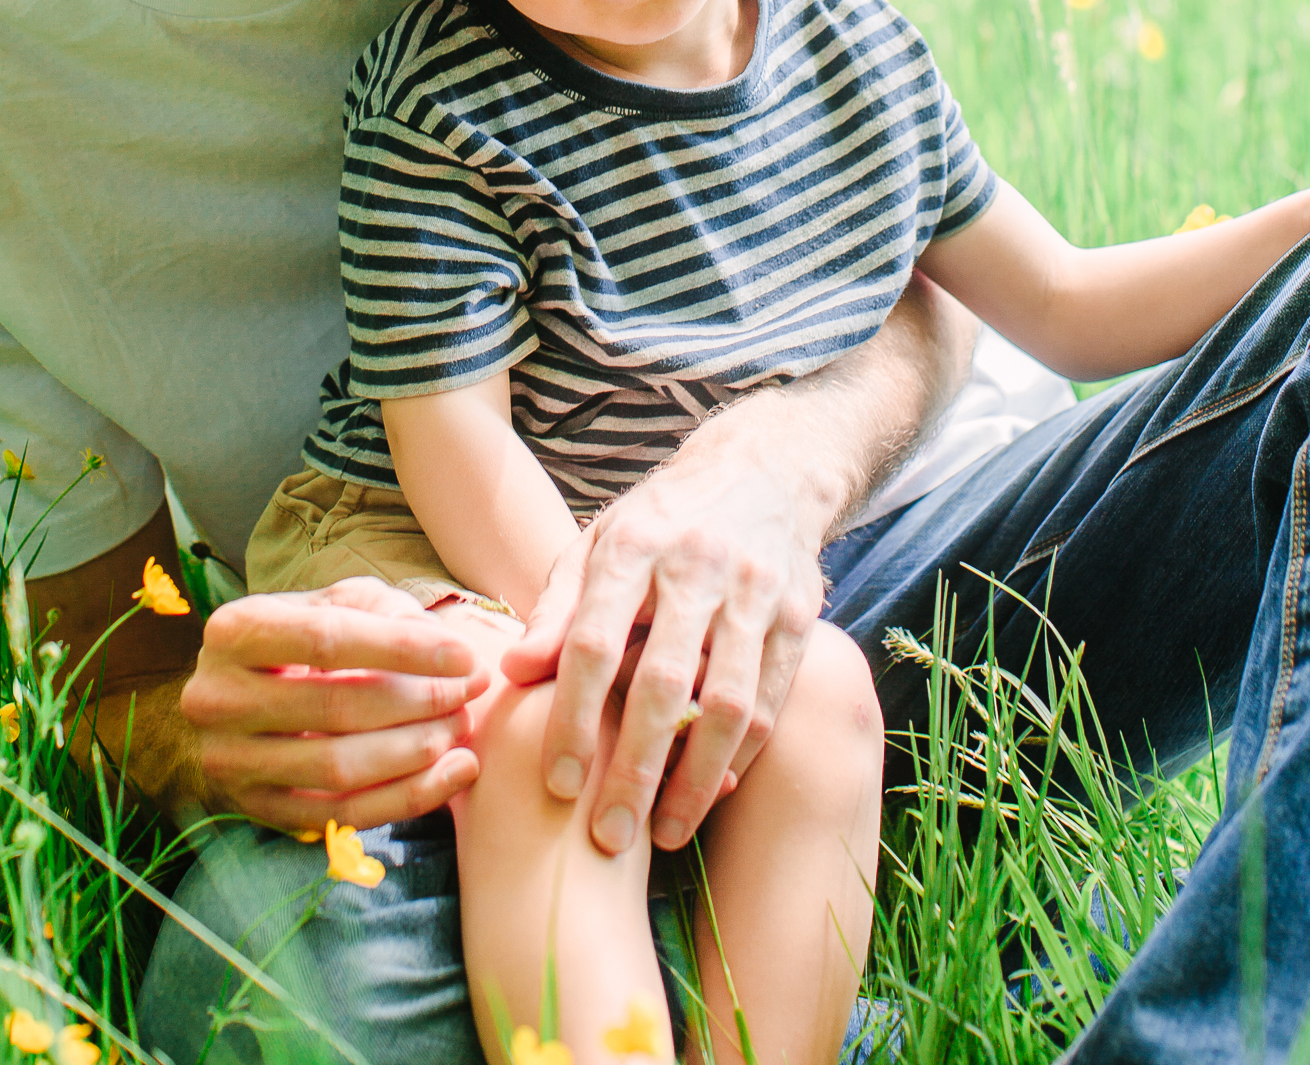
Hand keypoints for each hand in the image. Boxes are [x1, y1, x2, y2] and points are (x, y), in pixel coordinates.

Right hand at [181, 576, 490, 829]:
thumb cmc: (306, 635)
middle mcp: (216, 698)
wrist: (245, 690)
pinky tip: (456, 772)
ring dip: (417, 751)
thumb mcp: (339, 601)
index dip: (404, 650)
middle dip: (420, 701)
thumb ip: (386, 611)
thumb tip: (442, 647)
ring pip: (339, 768)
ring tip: (463, 726)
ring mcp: (229, 761)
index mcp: (234, 630)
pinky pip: (340, 813)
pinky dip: (407, 797)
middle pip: (337, 707)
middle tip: (470, 691)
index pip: (328, 641)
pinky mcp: (254, 809)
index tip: (465, 656)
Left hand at [502, 437, 823, 854]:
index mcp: (633, 547)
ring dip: (695, 778)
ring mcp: (754, 591)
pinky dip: (742, 755)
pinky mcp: (798, 615)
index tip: (556, 785)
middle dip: (633, 769)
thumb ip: (556, 609)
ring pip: (727, 702)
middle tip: (607, 838)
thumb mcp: (598, 545)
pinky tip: (713, 793)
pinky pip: (770, 700)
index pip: (593, 642)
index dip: (571, 718)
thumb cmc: (661, 521)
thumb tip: (511, 673)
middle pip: (660, 683)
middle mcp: (696, 567)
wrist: (765, 471)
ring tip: (663, 833)